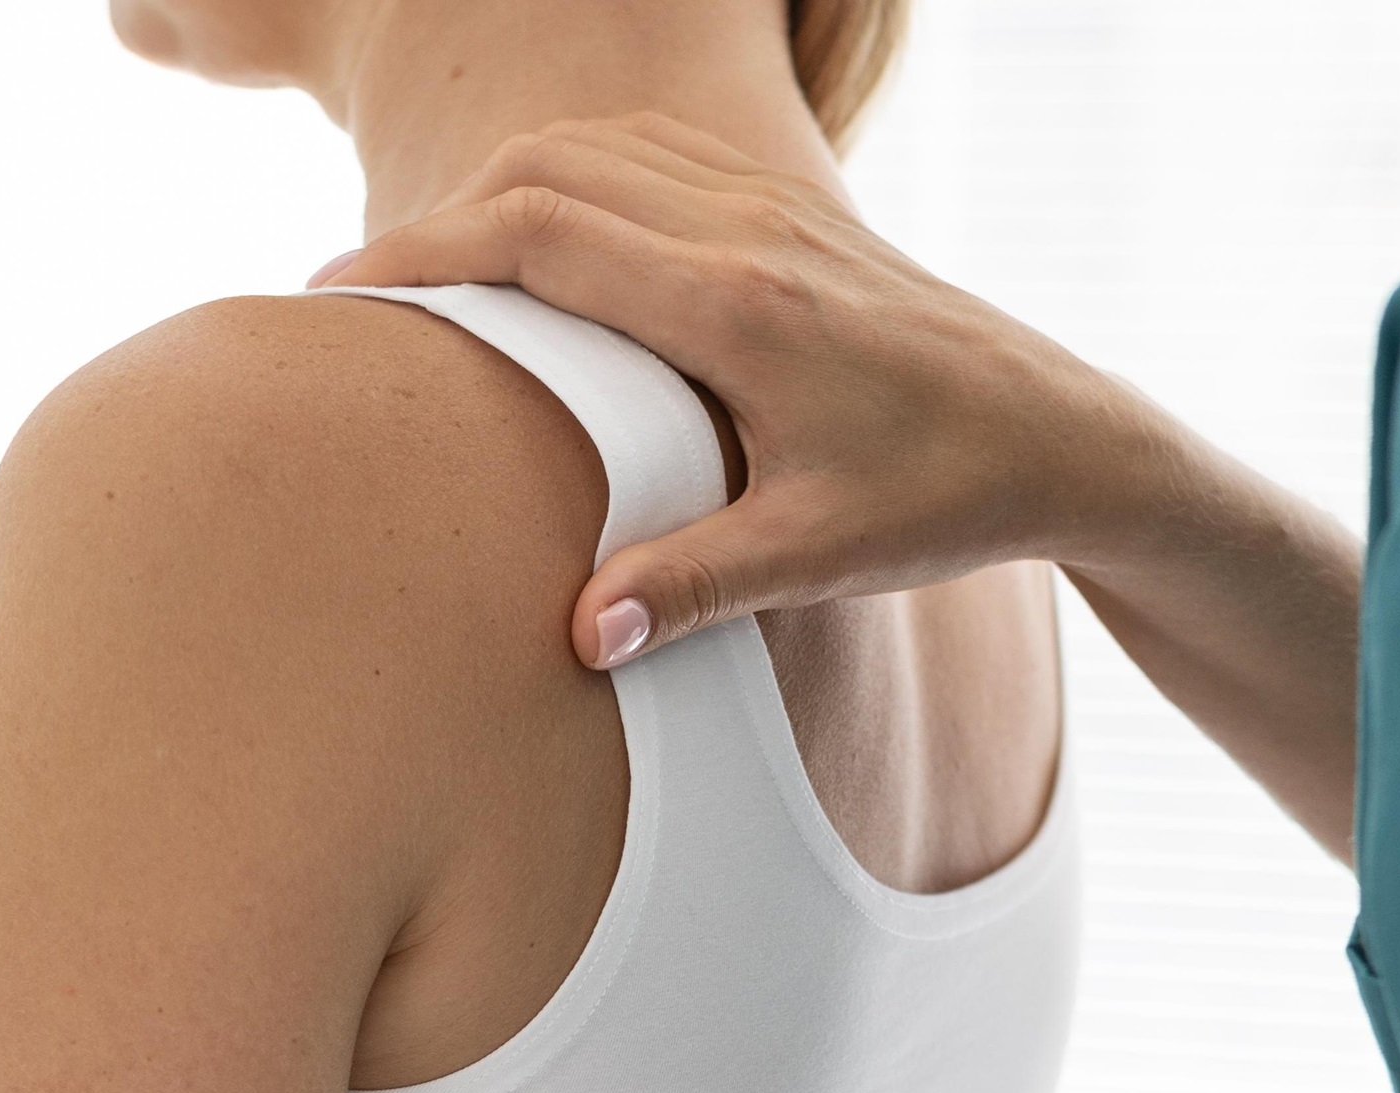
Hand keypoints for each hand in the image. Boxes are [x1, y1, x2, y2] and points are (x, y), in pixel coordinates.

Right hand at [316, 113, 1185, 664]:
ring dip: (498, 189)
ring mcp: (773, 208)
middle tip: (353, 291)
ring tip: (427, 269)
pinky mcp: (793, 214)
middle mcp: (745, 230)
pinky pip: (652, 157)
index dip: (424, 253)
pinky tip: (541, 235)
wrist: (1060, 437)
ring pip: (595, 150)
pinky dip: (570, 175)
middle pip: (544, 173)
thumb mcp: (818, 558)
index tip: (339, 292)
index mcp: (735, 304)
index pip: (538, 235)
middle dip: (435, 221)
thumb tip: (576, 636)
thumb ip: (692, 588)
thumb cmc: (943, 501)